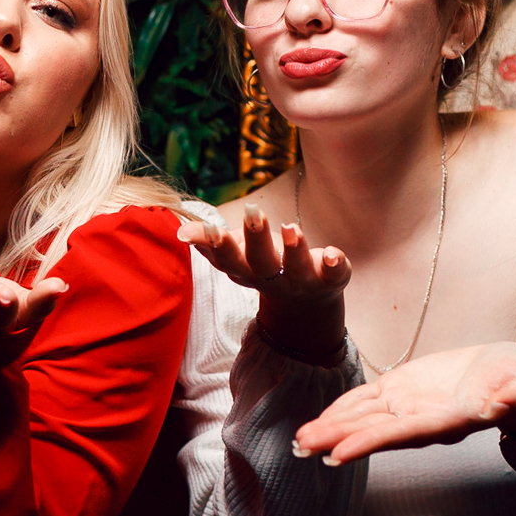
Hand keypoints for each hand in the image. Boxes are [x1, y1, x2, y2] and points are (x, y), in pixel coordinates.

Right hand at [178, 205, 348, 358]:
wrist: (305, 303)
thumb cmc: (263, 267)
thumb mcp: (236, 255)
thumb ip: (209, 242)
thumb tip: (181, 230)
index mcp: (245, 270)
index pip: (228, 259)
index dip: (218, 246)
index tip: (210, 228)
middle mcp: (272, 278)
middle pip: (261, 261)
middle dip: (256, 239)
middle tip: (253, 212)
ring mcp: (301, 280)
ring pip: (296, 267)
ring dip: (294, 248)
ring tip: (291, 226)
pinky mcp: (328, 279)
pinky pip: (334, 274)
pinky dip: (334, 265)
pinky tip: (333, 253)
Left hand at [294, 342, 515, 465]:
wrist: (513, 377)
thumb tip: (503, 405)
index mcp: (446, 420)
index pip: (402, 434)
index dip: (370, 443)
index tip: (339, 454)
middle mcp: (421, 419)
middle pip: (373, 431)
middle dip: (337, 439)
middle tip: (301, 447)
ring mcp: (409, 405)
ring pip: (364, 417)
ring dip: (332, 427)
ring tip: (300, 439)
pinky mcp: (404, 388)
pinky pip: (368, 399)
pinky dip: (344, 407)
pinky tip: (322, 416)